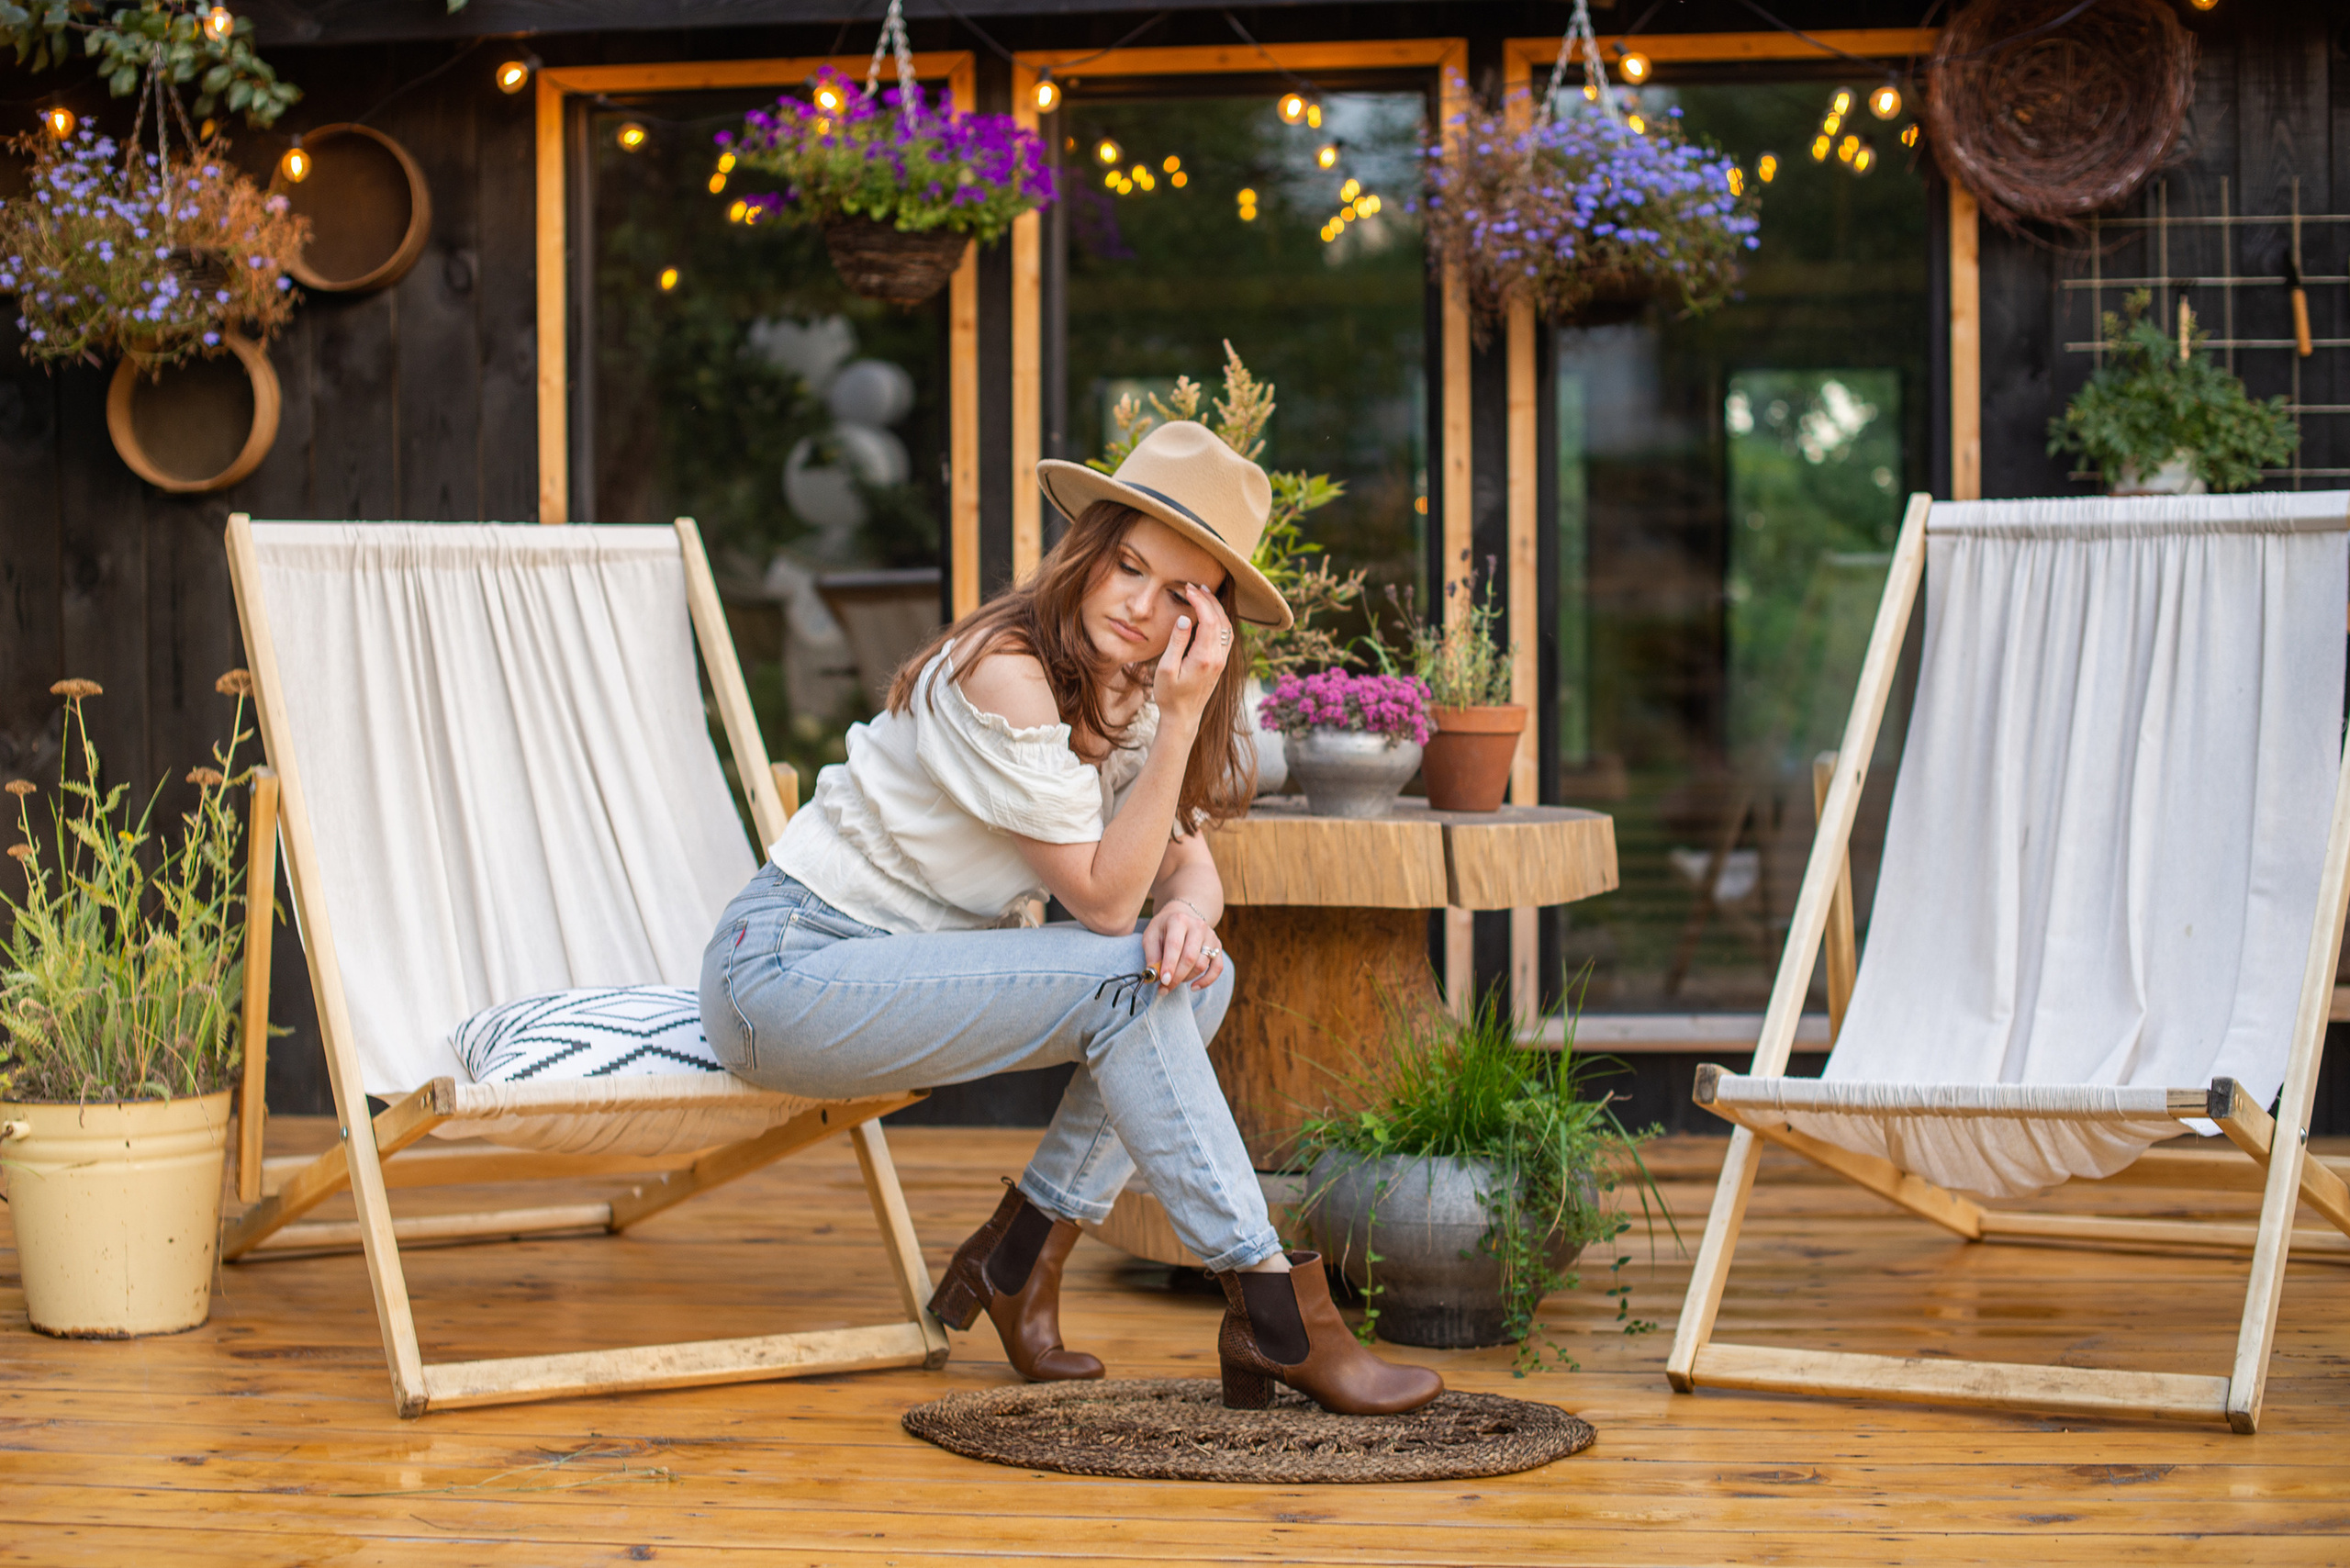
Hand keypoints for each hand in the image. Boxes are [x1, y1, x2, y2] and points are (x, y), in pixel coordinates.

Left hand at [1142, 899, 1223, 992]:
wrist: (1182, 915)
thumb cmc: (1164, 929)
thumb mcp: (1151, 936)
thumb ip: (1151, 955)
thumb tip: (1155, 976)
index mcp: (1179, 920)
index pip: (1175, 945)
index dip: (1169, 965)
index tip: (1163, 981)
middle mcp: (1198, 926)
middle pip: (1190, 957)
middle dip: (1177, 977)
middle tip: (1164, 989)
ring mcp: (1210, 936)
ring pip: (1202, 965)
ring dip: (1186, 978)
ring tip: (1174, 981)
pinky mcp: (1217, 946)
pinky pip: (1217, 968)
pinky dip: (1206, 981)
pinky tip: (1193, 987)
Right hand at [1151, 583, 1234, 731]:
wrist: (1183, 716)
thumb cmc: (1169, 695)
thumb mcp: (1165, 669)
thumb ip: (1176, 642)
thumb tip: (1184, 618)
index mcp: (1204, 657)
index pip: (1208, 620)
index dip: (1200, 601)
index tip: (1188, 589)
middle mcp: (1218, 658)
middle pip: (1220, 619)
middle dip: (1208, 599)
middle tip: (1194, 586)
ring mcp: (1222, 660)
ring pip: (1227, 626)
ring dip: (1217, 607)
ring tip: (1203, 593)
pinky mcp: (1221, 663)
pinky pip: (1227, 635)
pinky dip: (1220, 618)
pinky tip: (1211, 612)